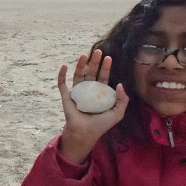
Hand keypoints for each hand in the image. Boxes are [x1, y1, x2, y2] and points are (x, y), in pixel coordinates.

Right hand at [58, 49, 128, 163]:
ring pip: (78, 75)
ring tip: (84, 55)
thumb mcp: (117, 113)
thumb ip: (123, 99)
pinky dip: (62, 75)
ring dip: (81, 64)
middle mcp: (88, 91)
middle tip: (99, 51)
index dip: (106, 68)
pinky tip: (65, 66)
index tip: (109, 58)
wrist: (85, 133)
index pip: (103, 77)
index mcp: (99, 94)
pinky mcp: (66, 96)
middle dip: (95, 62)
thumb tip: (120, 84)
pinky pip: (62, 84)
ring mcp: (77, 93)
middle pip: (91, 73)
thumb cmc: (101, 125)